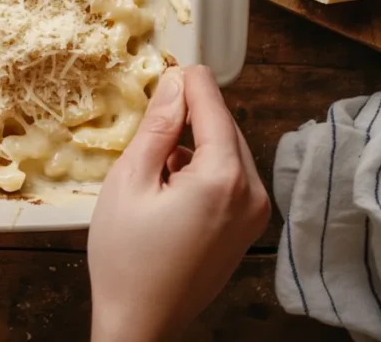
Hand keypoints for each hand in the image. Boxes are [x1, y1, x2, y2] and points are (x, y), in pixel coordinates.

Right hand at [87, 66, 270, 341]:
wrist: (140, 320)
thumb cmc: (125, 255)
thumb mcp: (130, 180)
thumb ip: (157, 128)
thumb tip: (175, 84)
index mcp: (223, 178)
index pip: (214, 106)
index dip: (189, 81)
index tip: (168, 65)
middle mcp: (251, 193)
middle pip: (225, 127)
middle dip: (191, 112)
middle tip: (151, 109)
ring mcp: (254, 214)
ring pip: (228, 151)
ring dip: (195, 142)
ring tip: (152, 159)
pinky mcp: (247, 228)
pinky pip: (230, 178)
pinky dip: (202, 168)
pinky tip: (168, 184)